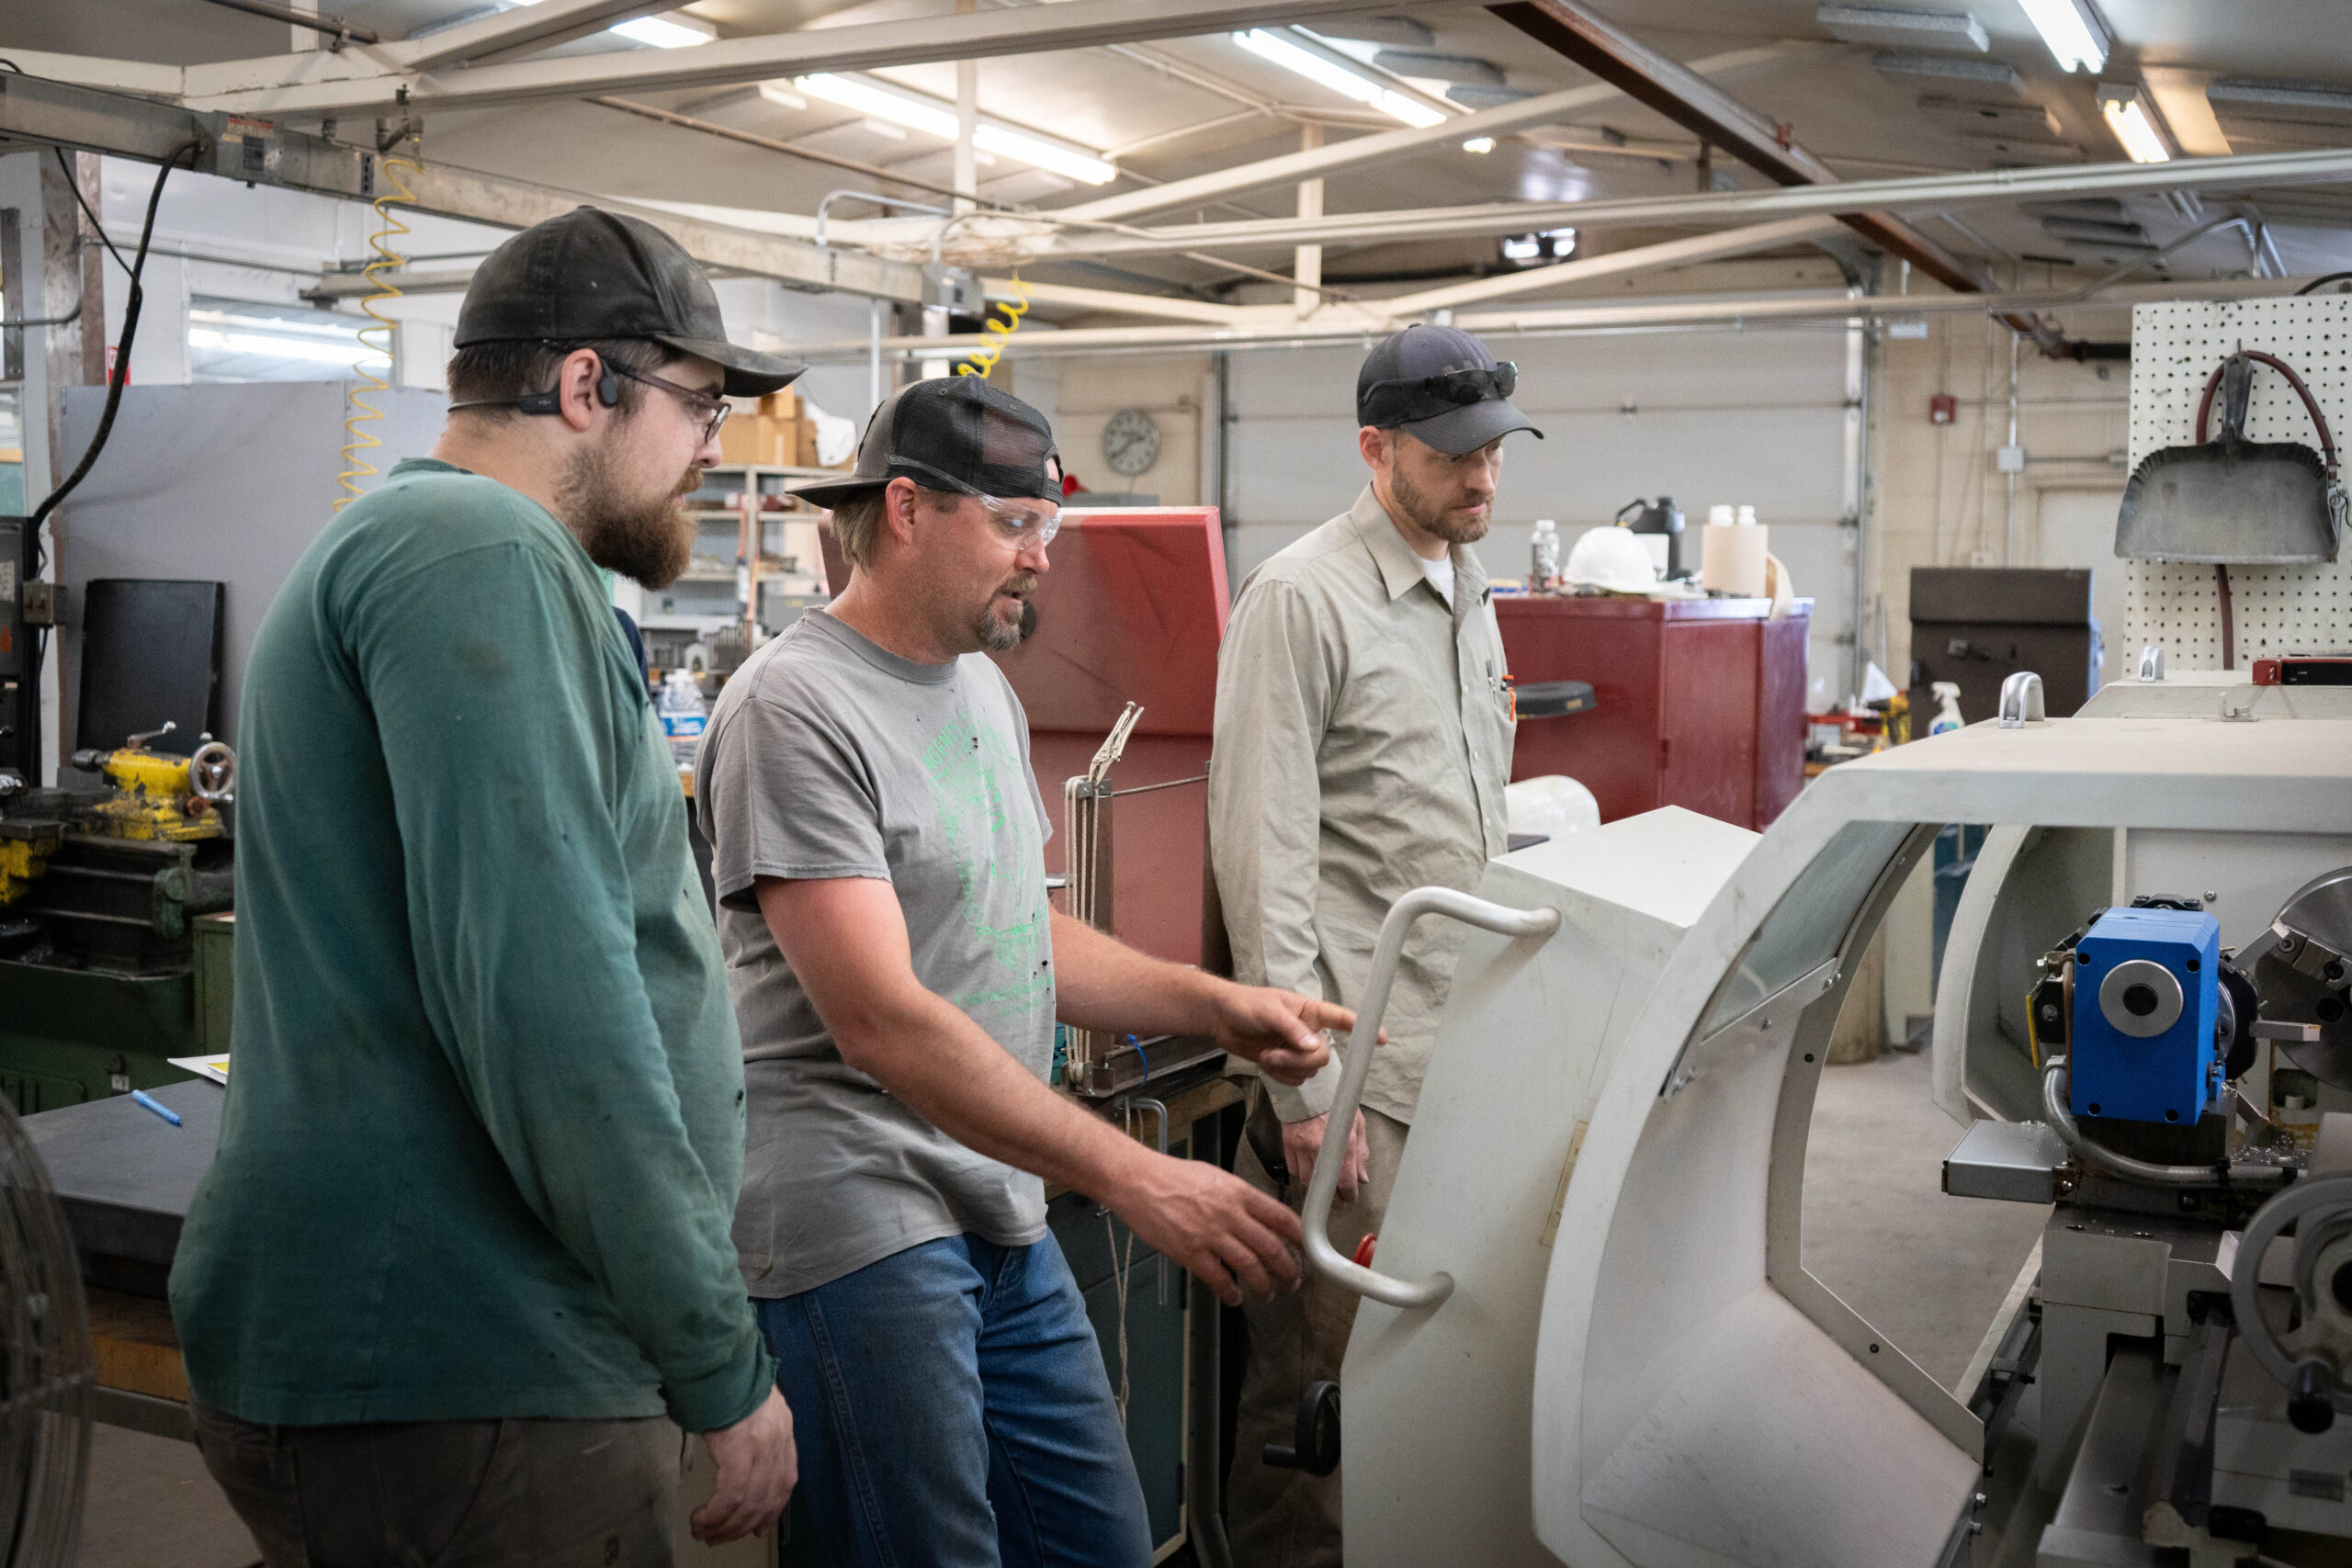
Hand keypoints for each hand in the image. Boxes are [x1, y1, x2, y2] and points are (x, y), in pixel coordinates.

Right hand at [692, 1386, 797, 1543]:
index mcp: (783, 1430)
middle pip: (766, 1500)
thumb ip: (755, 1431)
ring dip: (724, 1526)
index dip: (771, 1510)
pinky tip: (701, 1519)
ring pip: (747, 1505)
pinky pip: (730, 1497)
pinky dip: (715, 1515)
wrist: (722, 1359)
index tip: (758, 1528)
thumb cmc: (729, 1379)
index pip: (786, 1482)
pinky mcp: (740, 1452)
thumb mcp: (753, 1405)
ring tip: (705, 1533)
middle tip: (719, 1538)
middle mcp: (778, 1442)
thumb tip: (741, 1458)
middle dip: (742, 1527)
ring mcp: (761, 1448)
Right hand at [1108, 1151, 1303, 1306]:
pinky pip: (1219, 1279)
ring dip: (1264, 1286)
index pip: (1281, 1217)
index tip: (1307, 1250)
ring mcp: (1211, 1234)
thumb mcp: (1215, 1177)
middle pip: (1272, 1247)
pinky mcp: (1191, 1252)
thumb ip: (1238, 1198)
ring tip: (1267, 1295)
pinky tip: (1233, 1297)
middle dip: (1288, 1270)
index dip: (1300, 1238)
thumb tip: (1257, 1216)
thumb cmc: (1172, 1176)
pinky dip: (1230, 1293)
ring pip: (1251, 1267)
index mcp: (1239, 1192)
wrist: (1138, 1181)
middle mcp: (1230, 1213)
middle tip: (1292, 1282)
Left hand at [1208, 983, 1357, 1085]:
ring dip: (1285, 1068)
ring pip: (1309, 1071)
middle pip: (1322, 1056)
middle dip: (1299, 1061)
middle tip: (1274, 1055)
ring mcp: (1298, 1050)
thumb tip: (1314, 1047)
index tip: (1381, 1038)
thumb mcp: (1269, 1011)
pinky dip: (1279, 1076)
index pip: (1342, 1019)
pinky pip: (1295, 1079)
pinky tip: (1266, 1062)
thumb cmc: (1246, 1005)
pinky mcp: (1286, 1063)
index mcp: (1311, 1011)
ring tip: (1266, 1054)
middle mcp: (1309, 1032)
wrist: (1222, 1019)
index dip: (1361, 1028)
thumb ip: (1292, 1029)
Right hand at [1283, 1110, 1369, 1201]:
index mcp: (1343, 1143)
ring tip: (1324, 1187)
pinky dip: (1302, 1174)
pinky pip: (1294, 1170)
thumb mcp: (1356, 1124)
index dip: (1349, 1195)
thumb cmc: (1336, 1103)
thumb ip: (1360, 1153)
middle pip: (1325, 1187)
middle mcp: (1321, 1148)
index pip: (1346, 1182)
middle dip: (1333, 1198)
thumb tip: (1362, 1178)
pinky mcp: (1288, 1144)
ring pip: (1307, 1180)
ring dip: (1317, 1187)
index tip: (1350, 1198)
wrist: (1309, 1088)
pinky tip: (1309, 1171)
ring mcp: (1302, 1147)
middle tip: (1338, 1201)